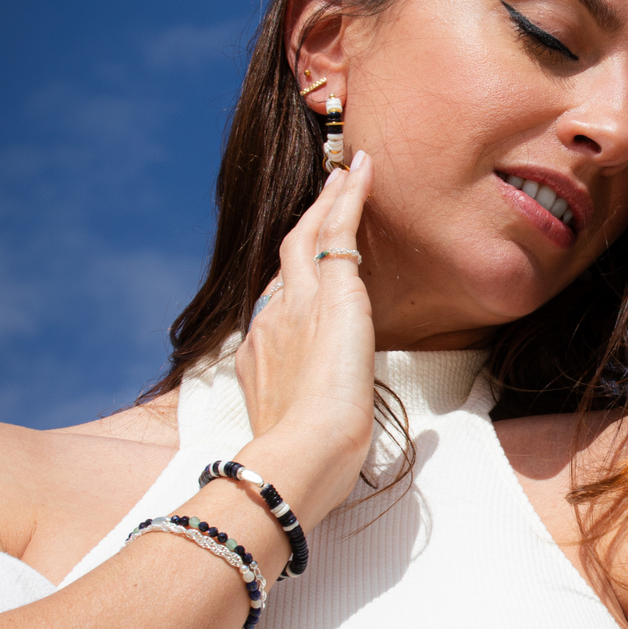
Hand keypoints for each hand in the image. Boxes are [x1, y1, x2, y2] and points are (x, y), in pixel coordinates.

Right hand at [232, 154, 376, 529]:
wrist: (304, 452)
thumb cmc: (312, 458)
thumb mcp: (312, 431)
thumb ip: (329, 417)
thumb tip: (357, 431)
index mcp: (264, 353)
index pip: (279, 299)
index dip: (295, 274)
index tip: (307, 259)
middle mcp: (272, 318)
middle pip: (288, 256)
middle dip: (304, 223)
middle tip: (323, 194)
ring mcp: (297, 301)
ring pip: (309, 233)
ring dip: (327, 200)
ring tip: (345, 171)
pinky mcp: (332, 292)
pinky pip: (339, 228)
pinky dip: (350, 197)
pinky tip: (363, 170)